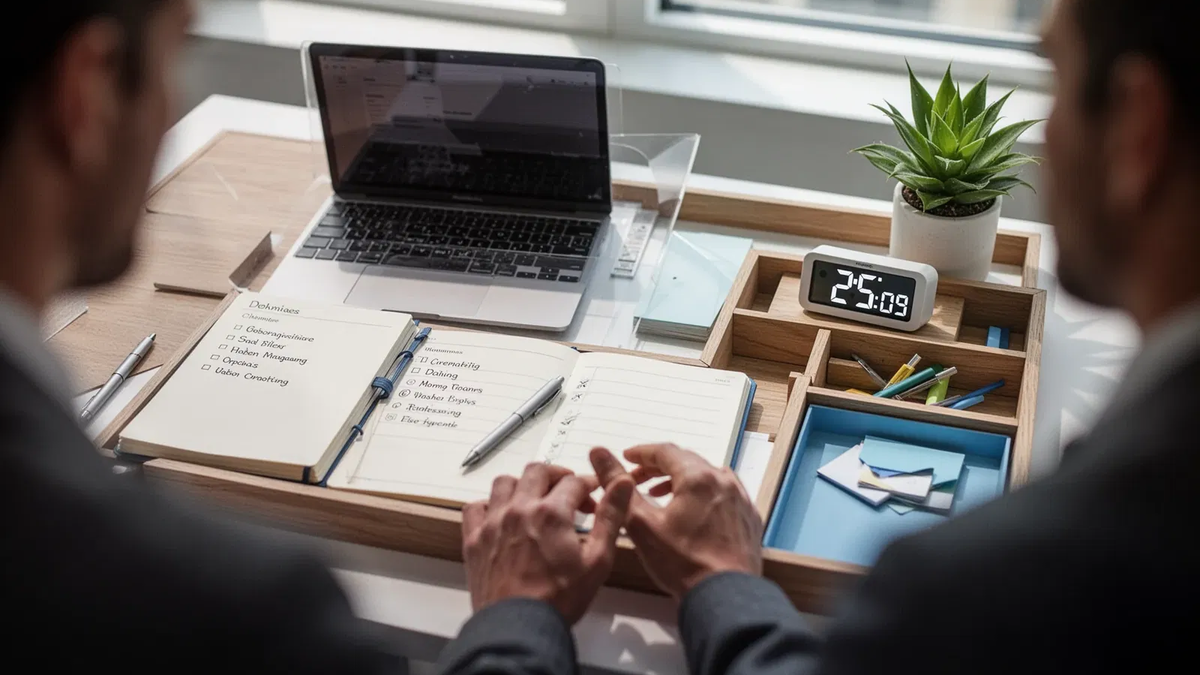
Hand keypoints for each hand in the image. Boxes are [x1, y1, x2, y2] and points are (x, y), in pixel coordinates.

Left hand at [461, 463, 634, 623]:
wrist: (519, 629)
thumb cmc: (558, 600)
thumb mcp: (598, 560)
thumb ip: (611, 517)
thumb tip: (623, 483)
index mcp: (551, 513)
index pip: (573, 482)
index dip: (587, 486)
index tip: (592, 496)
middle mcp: (519, 510)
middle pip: (537, 471)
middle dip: (556, 476)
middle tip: (567, 492)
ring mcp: (493, 523)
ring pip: (504, 482)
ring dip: (522, 485)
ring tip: (534, 499)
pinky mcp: (474, 540)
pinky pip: (475, 507)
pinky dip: (488, 505)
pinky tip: (500, 515)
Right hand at [589, 445, 762, 600]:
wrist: (725, 597)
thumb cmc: (682, 563)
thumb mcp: (641, 524)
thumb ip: (618, 485)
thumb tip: (598, 454)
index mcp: (698, 477)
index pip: (665, 452)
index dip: (642, 453)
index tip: (626, 457)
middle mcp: (723, 480)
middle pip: (686, 461)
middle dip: (658, 468)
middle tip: (637, 480)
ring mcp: (740, 498)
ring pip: (706, 477)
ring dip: (680, 481)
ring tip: (660, 496)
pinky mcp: (749, 516)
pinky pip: (722, 494)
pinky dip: (702, 495)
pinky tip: (692, 512)